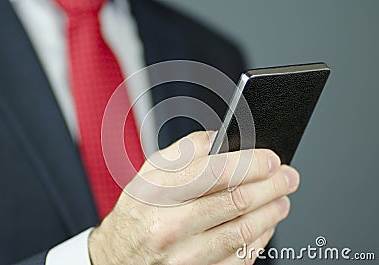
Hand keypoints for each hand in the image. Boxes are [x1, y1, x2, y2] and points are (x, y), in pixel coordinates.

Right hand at [89, 131, 299, 264]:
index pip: (216, 172)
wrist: (117, 258)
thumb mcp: (149, 174)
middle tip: (288, 177)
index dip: (253, 163)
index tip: (272, 159)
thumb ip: (184, 151)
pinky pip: (240, 259)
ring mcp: (184, 256)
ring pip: (245, 231)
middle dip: (274, 185)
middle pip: (238, 201)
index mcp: (158, 194)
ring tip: (282, 199)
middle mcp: (170, 226)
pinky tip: (264, 225)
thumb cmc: (137, 213)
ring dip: (272, 212)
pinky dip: (260, 239)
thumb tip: (221, 139)